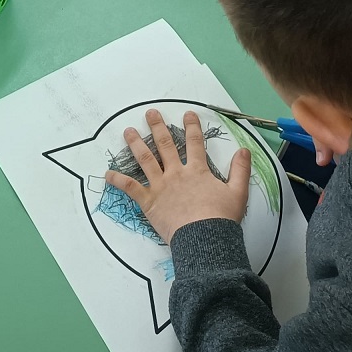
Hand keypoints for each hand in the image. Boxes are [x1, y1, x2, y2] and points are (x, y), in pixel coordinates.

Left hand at [103, 108, 252, 243]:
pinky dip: (118, 180)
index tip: (188, 114)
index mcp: (197, 171)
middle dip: (157, 127)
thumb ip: (240, 170)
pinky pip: (130, 188)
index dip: (192, 127)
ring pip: (145, 160)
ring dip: (135, 144)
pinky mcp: (149, 201)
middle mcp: (176, 173)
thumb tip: (245, 150)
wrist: (204, 238)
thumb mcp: (238, 193)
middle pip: (165, 145)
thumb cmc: (221, 218)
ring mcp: (160, 186)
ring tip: (127, 131)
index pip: (195, 143)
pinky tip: (107, 173)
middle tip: (150, 113)